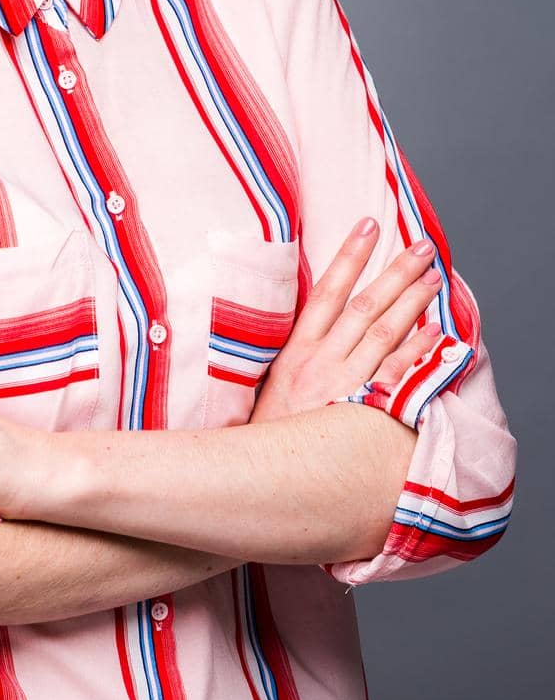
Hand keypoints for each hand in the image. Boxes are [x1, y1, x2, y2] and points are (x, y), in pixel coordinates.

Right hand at [251, 219, 442, 425]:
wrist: (264, 474)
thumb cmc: (271, 429)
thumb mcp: (271, 380)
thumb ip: (297, 349)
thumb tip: (321, 315)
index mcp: (296, 348)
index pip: (328, 290)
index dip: (349, 255)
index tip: (369, 224)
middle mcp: (321, 361)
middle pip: (365, 306)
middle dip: (395, 272)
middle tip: (422, 247)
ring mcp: (343, 385)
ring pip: (384, 334)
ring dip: (411, 303)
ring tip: (433, 278)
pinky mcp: (361, 412)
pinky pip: (396, 376)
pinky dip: (417, 352)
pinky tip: (436, 333)